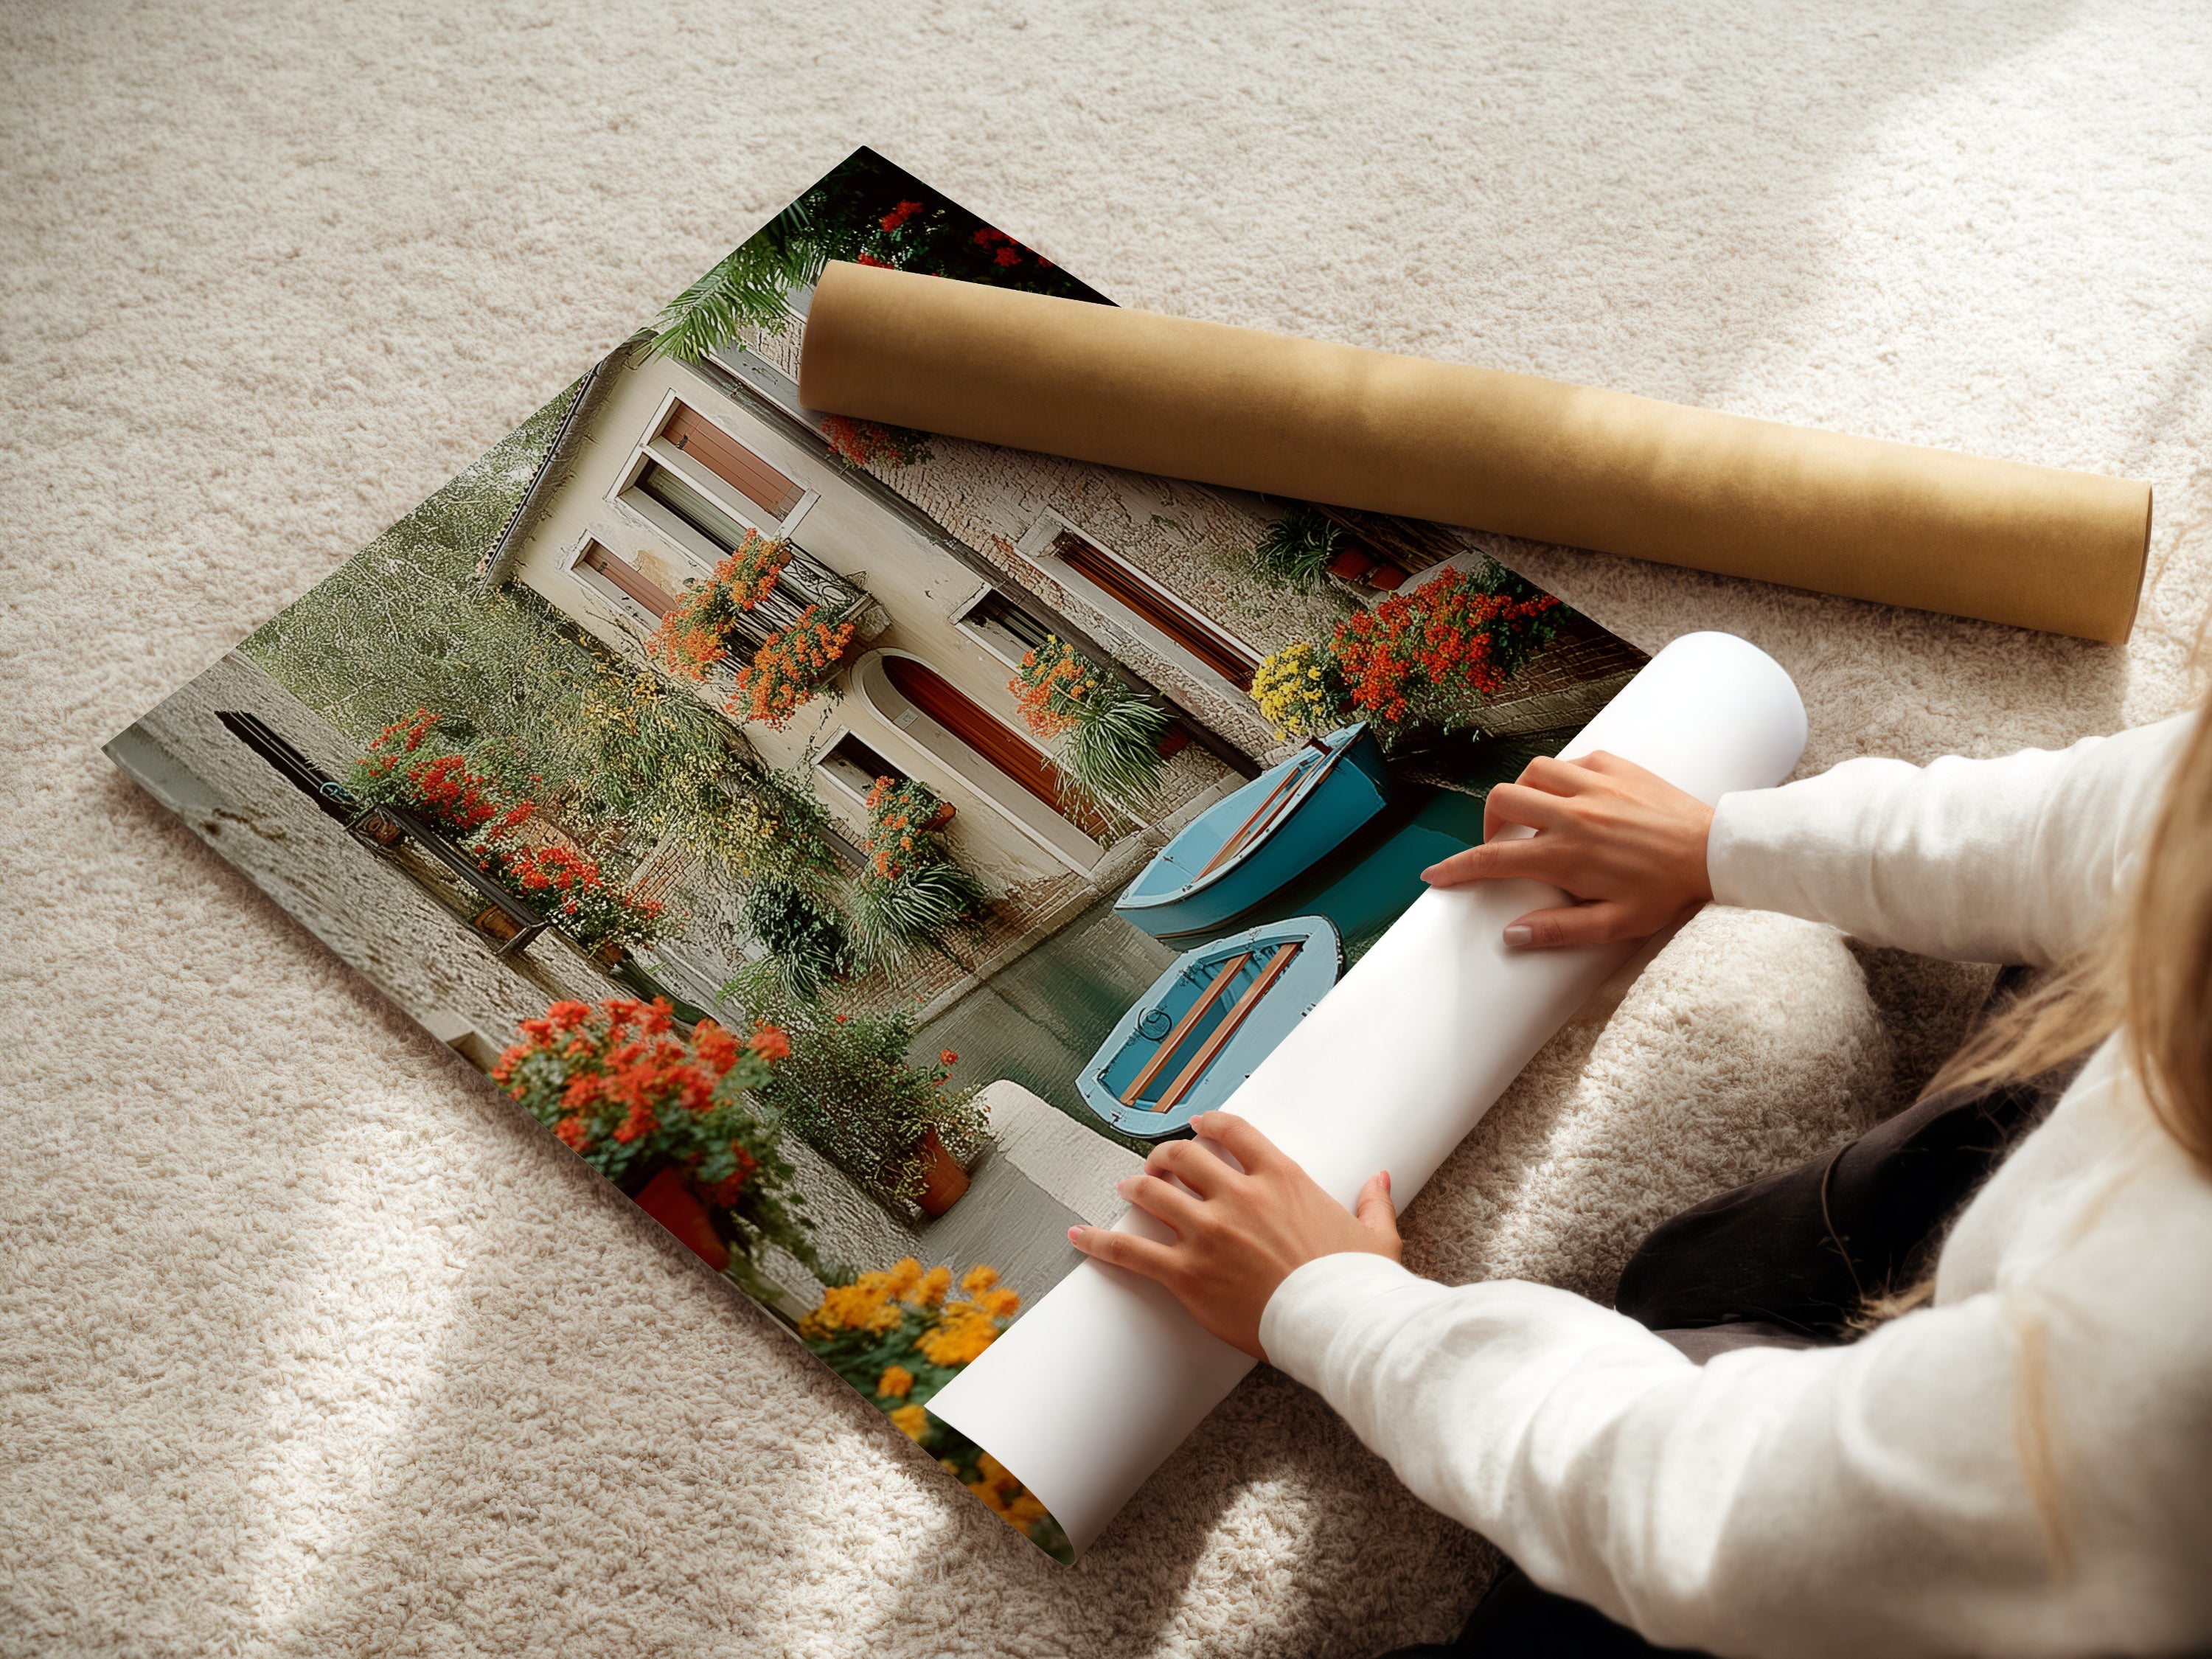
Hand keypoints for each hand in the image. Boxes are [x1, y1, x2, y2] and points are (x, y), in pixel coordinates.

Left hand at [1066, 1111, 1399, 1360]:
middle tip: (1156, 1165)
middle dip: (1164, 1156)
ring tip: (1125, 1189)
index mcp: (1281, 1178)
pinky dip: (1100, 1241)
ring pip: (1152, 1192)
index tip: (1197, 1124)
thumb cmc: (1357, 1285)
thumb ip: (1372, 1201)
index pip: (1232, 1131)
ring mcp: (1209, 1233)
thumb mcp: (1375, 1236)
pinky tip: (1078, 1234)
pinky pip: (1130, 1251)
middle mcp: (1239, 1196)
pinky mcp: (1187, 1273)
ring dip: (1134, 1187)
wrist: (1339, 1325)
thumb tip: (1379, 1179)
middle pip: (1182, 1156)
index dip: (1207, 1122)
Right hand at [1420, 750, 1713, 948]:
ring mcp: (1594, 785)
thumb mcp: (1615, 925)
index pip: (1493, 859)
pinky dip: (1561, 777)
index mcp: (1566, 855)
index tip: (1435, 875)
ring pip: (1532, 772)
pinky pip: (1571, 761)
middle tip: (1500, 844)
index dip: (1457, 868)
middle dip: (1488, 822)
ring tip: (1535, 817)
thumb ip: (1559, 930)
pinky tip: (1574, 797)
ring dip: (1523, 793)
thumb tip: (1511, 935)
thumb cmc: (1667, 892)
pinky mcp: (1616, 765)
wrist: (1715, 851)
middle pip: (1502, 801)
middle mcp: (1572, 814)